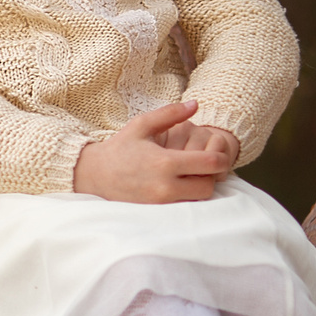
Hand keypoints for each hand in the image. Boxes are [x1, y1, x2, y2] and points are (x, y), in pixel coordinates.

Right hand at [72, 100, 239, 203]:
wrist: (93, 175)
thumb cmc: (120, 148)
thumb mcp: (141, 125)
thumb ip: (170, 113)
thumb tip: (196, 104)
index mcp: (165, 162)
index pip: (210, 163)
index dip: (221, 156)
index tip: (216, 152)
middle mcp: (165, 186)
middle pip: (209, 185)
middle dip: (212, 175)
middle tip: (204, 165)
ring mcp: (161, 202)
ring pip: (199, 199)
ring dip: (201, 187)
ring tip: (192, 174)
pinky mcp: (157, 212)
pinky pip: (184, 206)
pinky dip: (188, 196)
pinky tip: (180, 184)